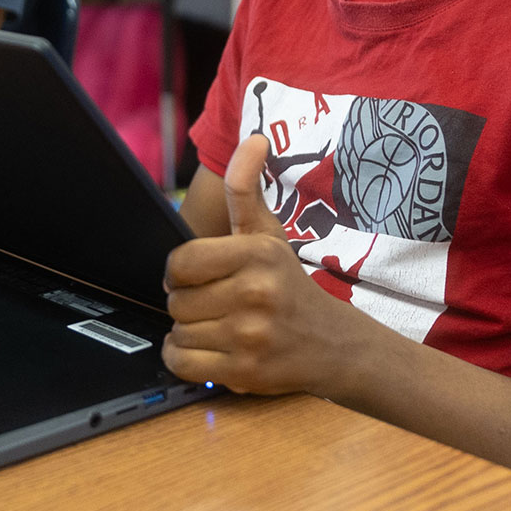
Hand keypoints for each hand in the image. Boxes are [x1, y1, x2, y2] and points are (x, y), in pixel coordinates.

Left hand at [161, 135, 376, 396]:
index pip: (180, 261)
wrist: (335, 344)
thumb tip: (252, 138)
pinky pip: (181, 363)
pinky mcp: (244, 371)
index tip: (196, 276)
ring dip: (188, 331)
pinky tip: (207, 348)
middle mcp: (254, 292)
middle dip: (187, 302)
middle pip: (176, 300)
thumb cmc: (289, 285)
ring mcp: (249, 335)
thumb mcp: (269, 234)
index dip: (179, 271)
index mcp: (256, 253)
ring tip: (216, 325)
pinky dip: (184, 358)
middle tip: (212, 303)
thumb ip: (247, 188)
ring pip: (177, 331)